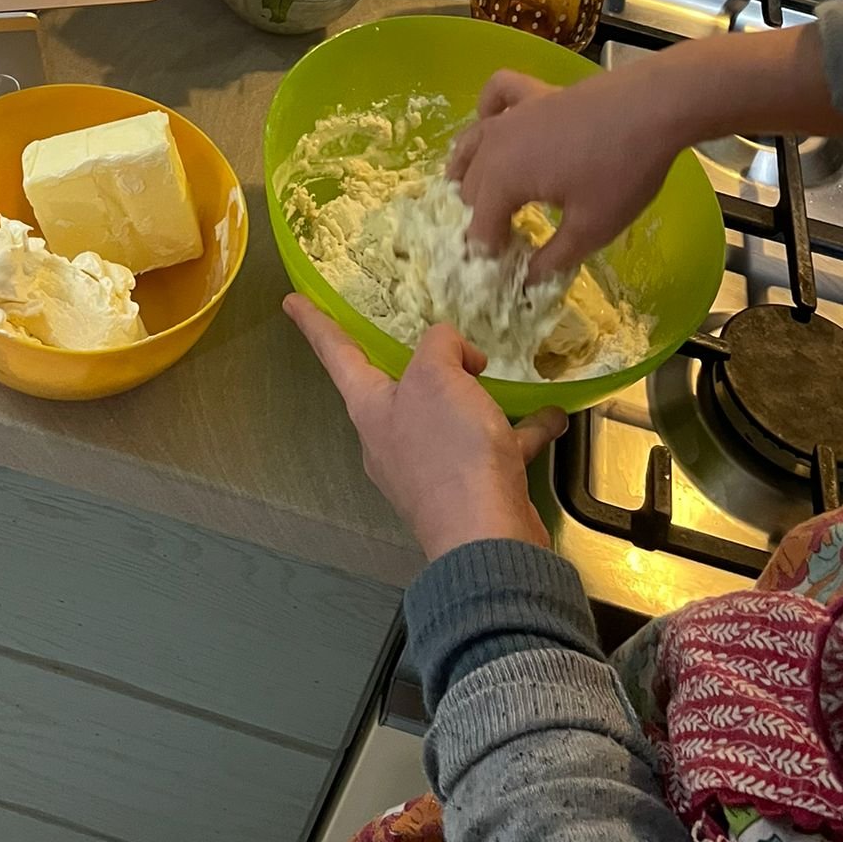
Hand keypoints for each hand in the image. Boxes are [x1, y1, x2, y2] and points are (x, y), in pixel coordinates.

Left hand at [284, 295, 565, 558]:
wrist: (488, 540)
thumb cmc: (449, 453)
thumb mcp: (437, 375)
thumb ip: (440, 344)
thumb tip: (458, 355)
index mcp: (371, 408)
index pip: (335, 352)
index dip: (315, 322)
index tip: (292, 301)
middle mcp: (391, 438)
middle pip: (397, 386)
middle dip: (417, 362)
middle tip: (434, 340)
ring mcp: (428, 468)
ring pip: (449, 415)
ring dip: (477, 396)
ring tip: (501, 372)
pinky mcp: (467, 488)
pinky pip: (491, 446)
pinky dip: (518, 429)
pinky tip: (550, 416)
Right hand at [447, 68, 685, 280]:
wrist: (653, 107)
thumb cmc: (621, 171)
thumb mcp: (591, 228)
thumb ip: (554, 258)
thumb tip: (529, 280)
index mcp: (502, 178)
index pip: (480, 227)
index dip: (488, 257)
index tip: (504, 277)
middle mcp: (495, 144)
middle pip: (471, 189)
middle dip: (479, 220)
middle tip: (503, 245)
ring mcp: (512, 114)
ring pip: (470, 144)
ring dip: (467, 172)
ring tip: (478, 196)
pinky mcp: (533, 93)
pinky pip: (495, 96)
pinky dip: (488, 110)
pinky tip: (495, 122)